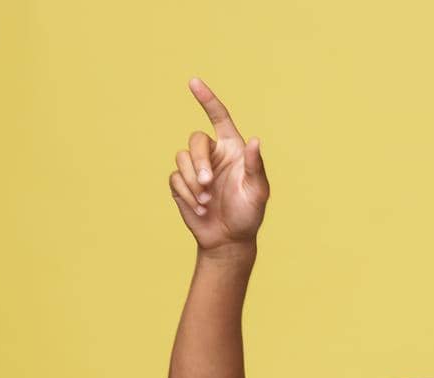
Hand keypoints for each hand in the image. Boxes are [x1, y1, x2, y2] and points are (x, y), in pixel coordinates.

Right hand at [169, 77, 268, 252]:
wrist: (228, 240)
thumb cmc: (248, 214)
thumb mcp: (257, 192)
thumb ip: (255, 166)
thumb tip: (255, 141)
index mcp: (232, 149)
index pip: (219, 117)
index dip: (207, 99)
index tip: (193, 82)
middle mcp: (213, 154)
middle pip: (195, 140)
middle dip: (200, 163)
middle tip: (208, 186)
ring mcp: (195, 168)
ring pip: (182, 159)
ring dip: (193, 182)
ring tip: (207, 202)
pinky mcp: (181, 184)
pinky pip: (175, 178)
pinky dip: (186, 194)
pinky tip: (200, 209)